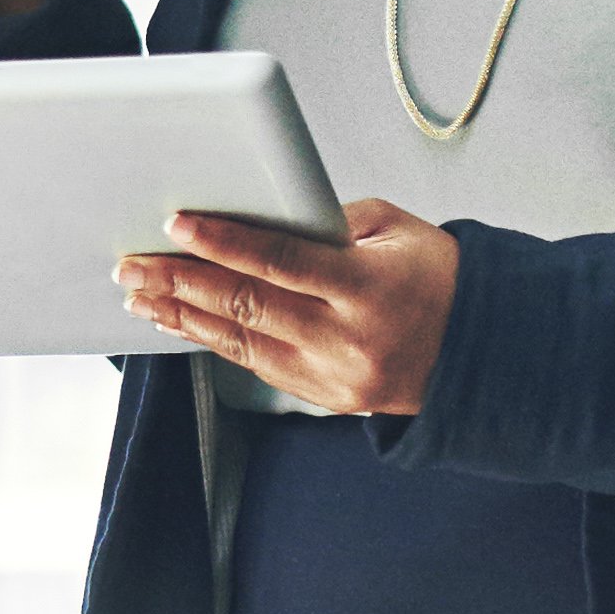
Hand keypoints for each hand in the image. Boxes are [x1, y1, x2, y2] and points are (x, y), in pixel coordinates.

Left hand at [119, 202, 455, 415]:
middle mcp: (349, 339)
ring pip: (241, 341)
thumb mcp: (395, 231)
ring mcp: (335, 375)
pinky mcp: (324, 396)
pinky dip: (212, 338)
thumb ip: (327, 222)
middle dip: (180, 281)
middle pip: (248, 306)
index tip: (177, 225)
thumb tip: (255, 217)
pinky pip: (255, 364)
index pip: (282, 262)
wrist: (482, 353)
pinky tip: (179, 319)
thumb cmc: (439, 279)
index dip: (224, 243)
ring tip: (139, 292)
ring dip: (182, 314)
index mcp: (370, 289)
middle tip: (132, 263)